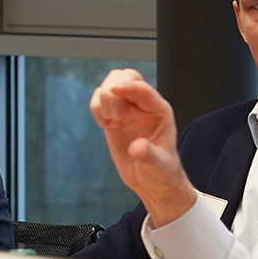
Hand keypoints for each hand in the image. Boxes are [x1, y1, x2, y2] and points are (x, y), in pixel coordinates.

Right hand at [88, 69, 194, 226]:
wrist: (151, 182)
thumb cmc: (161, 174)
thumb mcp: (157, 168)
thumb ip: (148, 156)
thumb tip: (136, 147)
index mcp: (160, 111)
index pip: (142, 88)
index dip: (127, 87)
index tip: (112, 93)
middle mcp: (144, 106)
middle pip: (126, 76)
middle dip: (113, 90)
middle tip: (113, 118)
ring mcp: (128, 110)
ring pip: (111, 84)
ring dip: (102, 99)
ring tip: (108, 123)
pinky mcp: (114, 118)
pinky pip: (100, 99)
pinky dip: (96, 107)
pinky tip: (104, 125)